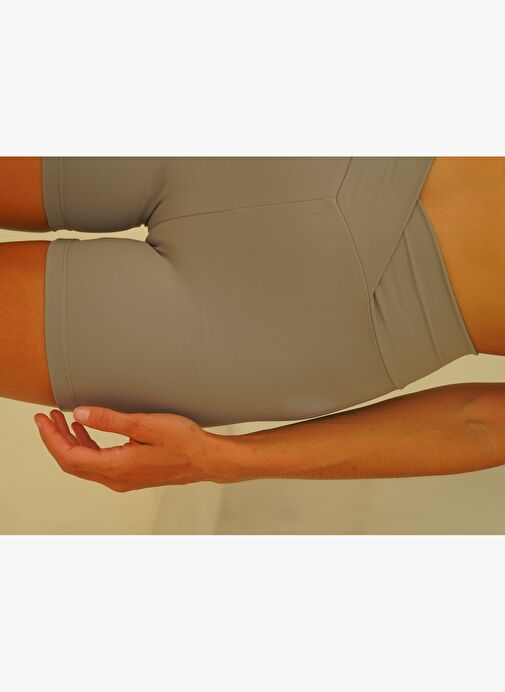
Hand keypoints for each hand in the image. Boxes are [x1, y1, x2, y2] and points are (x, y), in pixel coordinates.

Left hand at [33, 407, 234, 491]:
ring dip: (70, 442)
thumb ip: (109, 420)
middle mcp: (116, 478)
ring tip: (63, 420)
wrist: (207, 459)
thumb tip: (79, 414)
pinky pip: (98, 464)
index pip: (69, 457)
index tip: (42, 419)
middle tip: (47, 417)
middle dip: (55, 440)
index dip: (51, 438)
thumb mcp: (144, 425)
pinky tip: (86, 431)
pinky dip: (86, 447)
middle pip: (72, 463)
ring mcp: (123, 479)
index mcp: (116, 467)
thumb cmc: (183, 442)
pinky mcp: (131, 475)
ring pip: (84, 464)